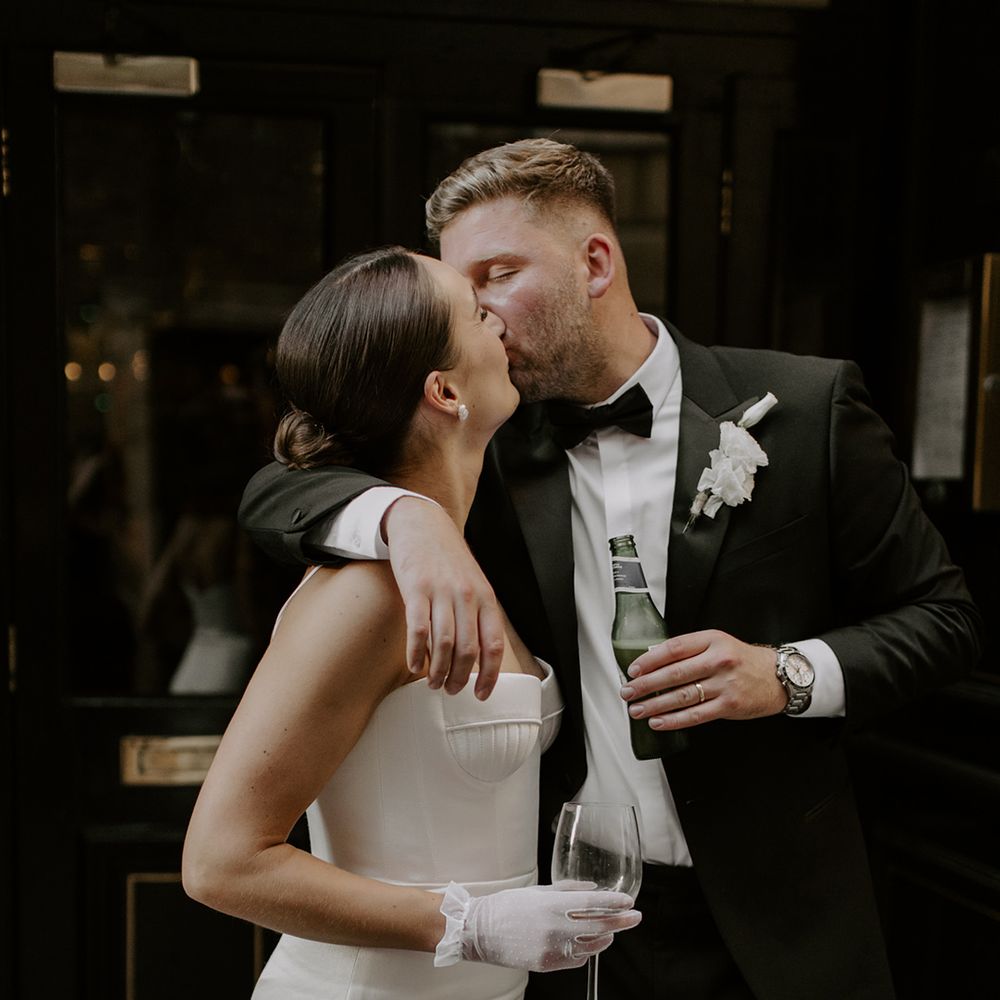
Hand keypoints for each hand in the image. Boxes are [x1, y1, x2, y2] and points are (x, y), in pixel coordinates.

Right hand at [383, 497, 504, 698]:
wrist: (422, 523)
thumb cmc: (448, 559)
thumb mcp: (473, 583)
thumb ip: (479, 614)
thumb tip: (480, 656)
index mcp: (486, 597)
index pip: (494, 645)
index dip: (489, 675)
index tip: (481, 694)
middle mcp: (467, 596)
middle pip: (468, 651)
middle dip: (461, 678)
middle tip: (451, 690)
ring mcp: (441, 592)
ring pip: (444, 645)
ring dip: (439, 672)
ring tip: (433, 683)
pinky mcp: (416, 589)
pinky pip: (418, 630)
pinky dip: (416, 654)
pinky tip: (414, 665)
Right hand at [451, 883, 640, 972]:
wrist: (480, 931)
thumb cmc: (507, 906)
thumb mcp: (539, 890)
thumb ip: (568, 890)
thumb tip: (593, 890)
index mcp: (552, 903)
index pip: (594, 904)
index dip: (615, 903)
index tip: (629, 902)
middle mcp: (555, 927)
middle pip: (599, 926)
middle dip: (622, 921)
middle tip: (635, 917)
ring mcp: (552, 948)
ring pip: (591, 946)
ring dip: (606, 938)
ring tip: (612, 931)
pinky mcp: (547, 965)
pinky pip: (576, 959)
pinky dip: (586, 951)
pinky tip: (587, 944)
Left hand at [619, 630, 785, 729]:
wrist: (778, 677)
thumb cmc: (741, 660)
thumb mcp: (717, 644)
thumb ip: (689, 650)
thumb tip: (651, 659)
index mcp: (712, 640)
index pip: (673, 648)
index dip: (649, 660)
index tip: (632, 670)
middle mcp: (718, 660)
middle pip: (673, 673)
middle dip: (645, 685)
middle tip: (627, 692)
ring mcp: (725, 684)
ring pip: (681, 696)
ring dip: (654, 705)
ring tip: (637, 710)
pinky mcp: (729, 705)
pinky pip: (695, 715)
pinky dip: (673, 720)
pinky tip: (658, 722)